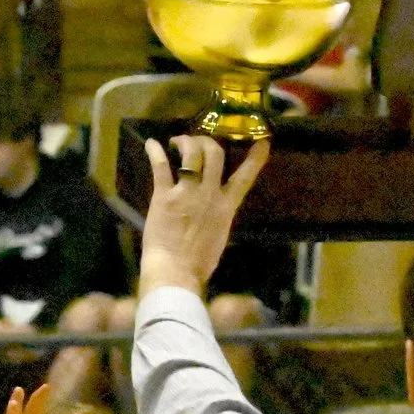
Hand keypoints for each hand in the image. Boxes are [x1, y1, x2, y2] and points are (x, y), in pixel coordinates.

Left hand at [138, 133, 268, 297]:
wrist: (176, 272)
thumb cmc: (198, 264)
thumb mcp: (219, 236)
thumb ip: (219, 217)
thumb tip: (217, 210)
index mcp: (226, 206)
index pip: (245, 176)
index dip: (255, 157)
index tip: (262, 141)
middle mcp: (210, 194)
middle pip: (215, 154)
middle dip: (206, 142)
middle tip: (196, 142)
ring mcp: (187, 193)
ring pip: (193, 153)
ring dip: (185, 142)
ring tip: (176, 143)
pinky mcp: (164, 196)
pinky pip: (161, 167)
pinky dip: (155, 152)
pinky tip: (151, 144)